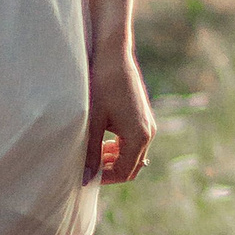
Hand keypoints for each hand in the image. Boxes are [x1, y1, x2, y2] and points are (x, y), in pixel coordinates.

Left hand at [84, 43, 153, 184]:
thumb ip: (91, 151)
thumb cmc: (103, 85)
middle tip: (88, 169)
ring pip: (133, 156)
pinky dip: (119, 149)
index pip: (124, 172)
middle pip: (131, 167)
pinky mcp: (144, 118)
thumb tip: (87, 177)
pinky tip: (102, 142)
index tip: (86, 176)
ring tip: (93, 156)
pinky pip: (134, 143)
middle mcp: (149, 133)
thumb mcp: (94, 120)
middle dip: (110, 171)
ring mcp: (148, 125)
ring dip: (114, 160)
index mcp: (139, 136)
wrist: (114, 56)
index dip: (104, 178)